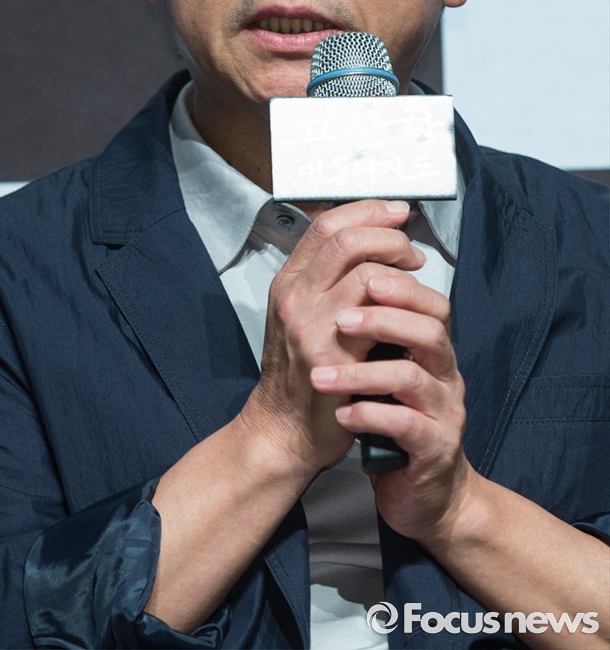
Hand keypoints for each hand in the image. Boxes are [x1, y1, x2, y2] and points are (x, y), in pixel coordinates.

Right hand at [240, 199, 424, 480]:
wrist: (285, 430)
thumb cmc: (302, 372)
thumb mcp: (303, 316)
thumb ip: (328, 281)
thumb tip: (377, 244)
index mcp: (288, 282)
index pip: (326, 225)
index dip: (367, 211)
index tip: (397, 212)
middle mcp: (293, 297)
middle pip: (346, 240)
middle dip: (389, 235)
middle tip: (412, 251)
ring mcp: (309, 325)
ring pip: (364, 272)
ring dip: (400, 272)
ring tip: (415, 283)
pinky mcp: (330, 354)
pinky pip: (376, 315)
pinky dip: (401, 306)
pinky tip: (411, 314)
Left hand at [310, 266, 472, 540]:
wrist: (426, 493)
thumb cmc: (397, 421)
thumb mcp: (387, 370)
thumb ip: (377, 334)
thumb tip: (340, 284)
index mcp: (434, 350)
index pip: (430, 303)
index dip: (399, 285)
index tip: (358, 275)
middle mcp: (445, 375)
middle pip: (430, 330)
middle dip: (383, 319)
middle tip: (341, 320)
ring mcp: (444, 412)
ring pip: (411, 378)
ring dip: (362, 373)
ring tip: (322, 377)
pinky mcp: (435, 450)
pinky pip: (405, 426)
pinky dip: (369, 417)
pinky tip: (342, 416)